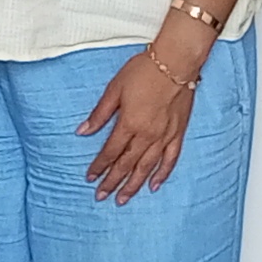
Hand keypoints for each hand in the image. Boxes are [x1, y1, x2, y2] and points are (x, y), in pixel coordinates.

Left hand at [77, 31, 209, 201]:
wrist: (176, 62)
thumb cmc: (144, 70)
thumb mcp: (115, 88)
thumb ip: (100, 113)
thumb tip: (83, 131)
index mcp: (129, 124)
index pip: (110, 152)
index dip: (99, 166)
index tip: (90, 178)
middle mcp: (147, 135)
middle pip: (126, 165)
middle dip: (112, 182)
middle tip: (101, 197)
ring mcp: (164, 136)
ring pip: (146, 167)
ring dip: (133, 185)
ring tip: (123, 199)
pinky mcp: (178, 133)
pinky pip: (170, 159)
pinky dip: (162, 174)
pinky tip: (153, 185)